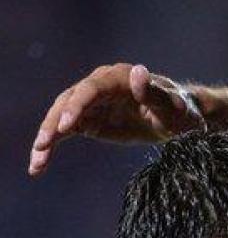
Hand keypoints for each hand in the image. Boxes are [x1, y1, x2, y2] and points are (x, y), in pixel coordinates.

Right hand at [29, 63, 204, 175]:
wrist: (181, 122)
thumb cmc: (181, 112)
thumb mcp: (173, 108)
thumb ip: (154, 93)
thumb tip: (137, 72)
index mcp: (121, 77)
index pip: (93, 88)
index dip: (77, 105)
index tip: (66, 126)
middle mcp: (101, 85)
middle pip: (69, 101)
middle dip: (54, 123)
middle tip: (43, 146)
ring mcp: (92, 102)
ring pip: (61, 116)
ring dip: (46, 138)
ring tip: (36, 162)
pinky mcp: (88, 119)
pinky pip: (64, 131)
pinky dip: (51, 146)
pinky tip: (38, 165)